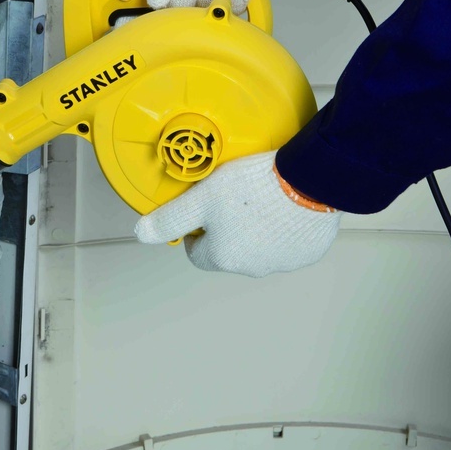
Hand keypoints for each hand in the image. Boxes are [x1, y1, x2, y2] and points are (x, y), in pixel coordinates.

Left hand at [134, 151, 340, 277]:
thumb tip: (142, 233)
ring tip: (261, 198)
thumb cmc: (253, 188)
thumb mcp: (201, 198)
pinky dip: (285, 228)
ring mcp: (282, 262)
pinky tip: (285, 206)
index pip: (197, 251)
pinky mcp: (307, 253)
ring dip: (257, 229)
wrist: (309, 181)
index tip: (204, 211)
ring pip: (260, 247)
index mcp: (222, 257)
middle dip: (227, 228)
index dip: (196, 229)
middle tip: (234, 198)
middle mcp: (251, 267)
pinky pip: (289, 243)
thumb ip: (170, 218)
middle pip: (229, 249)